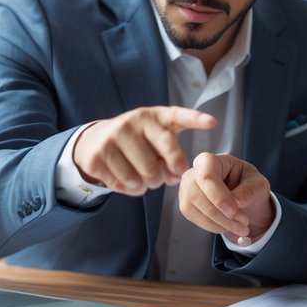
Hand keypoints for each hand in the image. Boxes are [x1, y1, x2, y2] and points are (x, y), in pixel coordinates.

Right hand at [72, 106, 214, 195]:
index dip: (195, 119)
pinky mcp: (97, 154)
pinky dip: (127, 189)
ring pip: (139, 177)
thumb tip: (175, 176)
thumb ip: (171, 157)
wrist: (94, 141)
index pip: (178, 116)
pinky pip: (121, 184)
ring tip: (140, 178)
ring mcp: (113, 136)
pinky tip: (124, 179)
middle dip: (161, 178)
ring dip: (144, 186)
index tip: (212, 123)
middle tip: (160, 179)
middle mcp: (134, 121)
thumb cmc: (136, 143)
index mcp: (155, 116)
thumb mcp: (154, 141)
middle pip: (157, 163)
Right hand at [178, 153, 273, 244]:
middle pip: (197, 195)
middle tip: (243, 225)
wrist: (242, 199)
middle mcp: (193, 172)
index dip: (218, 197)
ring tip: (240, 228)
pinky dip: (212, 226)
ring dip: (218, 223)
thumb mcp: (258, 184)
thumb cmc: (248, 185)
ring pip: (193, 208)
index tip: (233, 212)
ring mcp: (186, 189)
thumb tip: (236, 202)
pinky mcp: (186, 205)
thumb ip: (249, 190)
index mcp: (210, 160)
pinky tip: (227, 226)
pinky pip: (194, 218)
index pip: (207, 177)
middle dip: (220, 215)